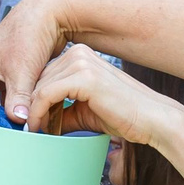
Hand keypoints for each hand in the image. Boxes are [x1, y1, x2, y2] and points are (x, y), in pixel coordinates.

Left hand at [24, 43, 183, 147]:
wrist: (151, 120)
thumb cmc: (122, 116)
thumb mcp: (83, 112)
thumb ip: (61, 112)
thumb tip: (37, 122)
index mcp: (79, 56)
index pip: (43, 75)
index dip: (33, 99)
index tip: (32, 121)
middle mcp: (79, 53)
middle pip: (38, 80)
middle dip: (32, 106)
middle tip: (33, 129)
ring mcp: (82, 63)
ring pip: (39, 87)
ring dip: (34, 112)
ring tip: (38, 131)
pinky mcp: (84, 77)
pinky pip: (46, 95)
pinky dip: (38, 113)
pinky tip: (40, 127)